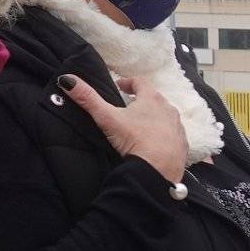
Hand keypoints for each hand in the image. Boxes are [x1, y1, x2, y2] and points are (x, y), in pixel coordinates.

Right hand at [61, 72, 186, 183]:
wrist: (158, 169)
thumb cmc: (134, 138)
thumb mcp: (107, 118)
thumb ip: (88, 98)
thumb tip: (67, 80)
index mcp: (152, 99)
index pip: (140, 82)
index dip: (128, 82)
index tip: (119, 86)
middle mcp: (169, 110)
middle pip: (155, 98)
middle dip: (142, 99)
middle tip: (130, 104)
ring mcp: (178, 128)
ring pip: (166, 116)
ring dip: (155, 116)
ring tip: (141, 123)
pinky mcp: (182, 145)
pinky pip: (173, 135)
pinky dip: (164, 134)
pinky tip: (155, 142)